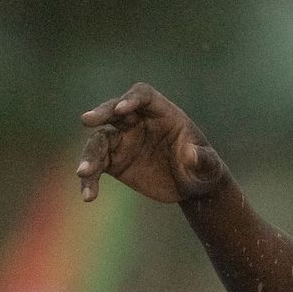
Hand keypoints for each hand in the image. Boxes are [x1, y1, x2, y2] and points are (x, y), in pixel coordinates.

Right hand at [77, 82, 226, 202]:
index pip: (144, 96)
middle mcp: (138, 122)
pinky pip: (96, 166)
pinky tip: (88, 195)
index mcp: (163, 114)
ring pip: (99, 140)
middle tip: (87, 120)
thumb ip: (203, 158)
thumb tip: (191, 155)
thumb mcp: (209, 165)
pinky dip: (89, 179)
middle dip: (101, 113)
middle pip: (114, 110)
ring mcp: (123, 141)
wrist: (191, 187)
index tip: (121, 109)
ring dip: (89, 155)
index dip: (132, 99)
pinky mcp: (114, 162)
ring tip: (84, 172)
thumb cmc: (203, 168)